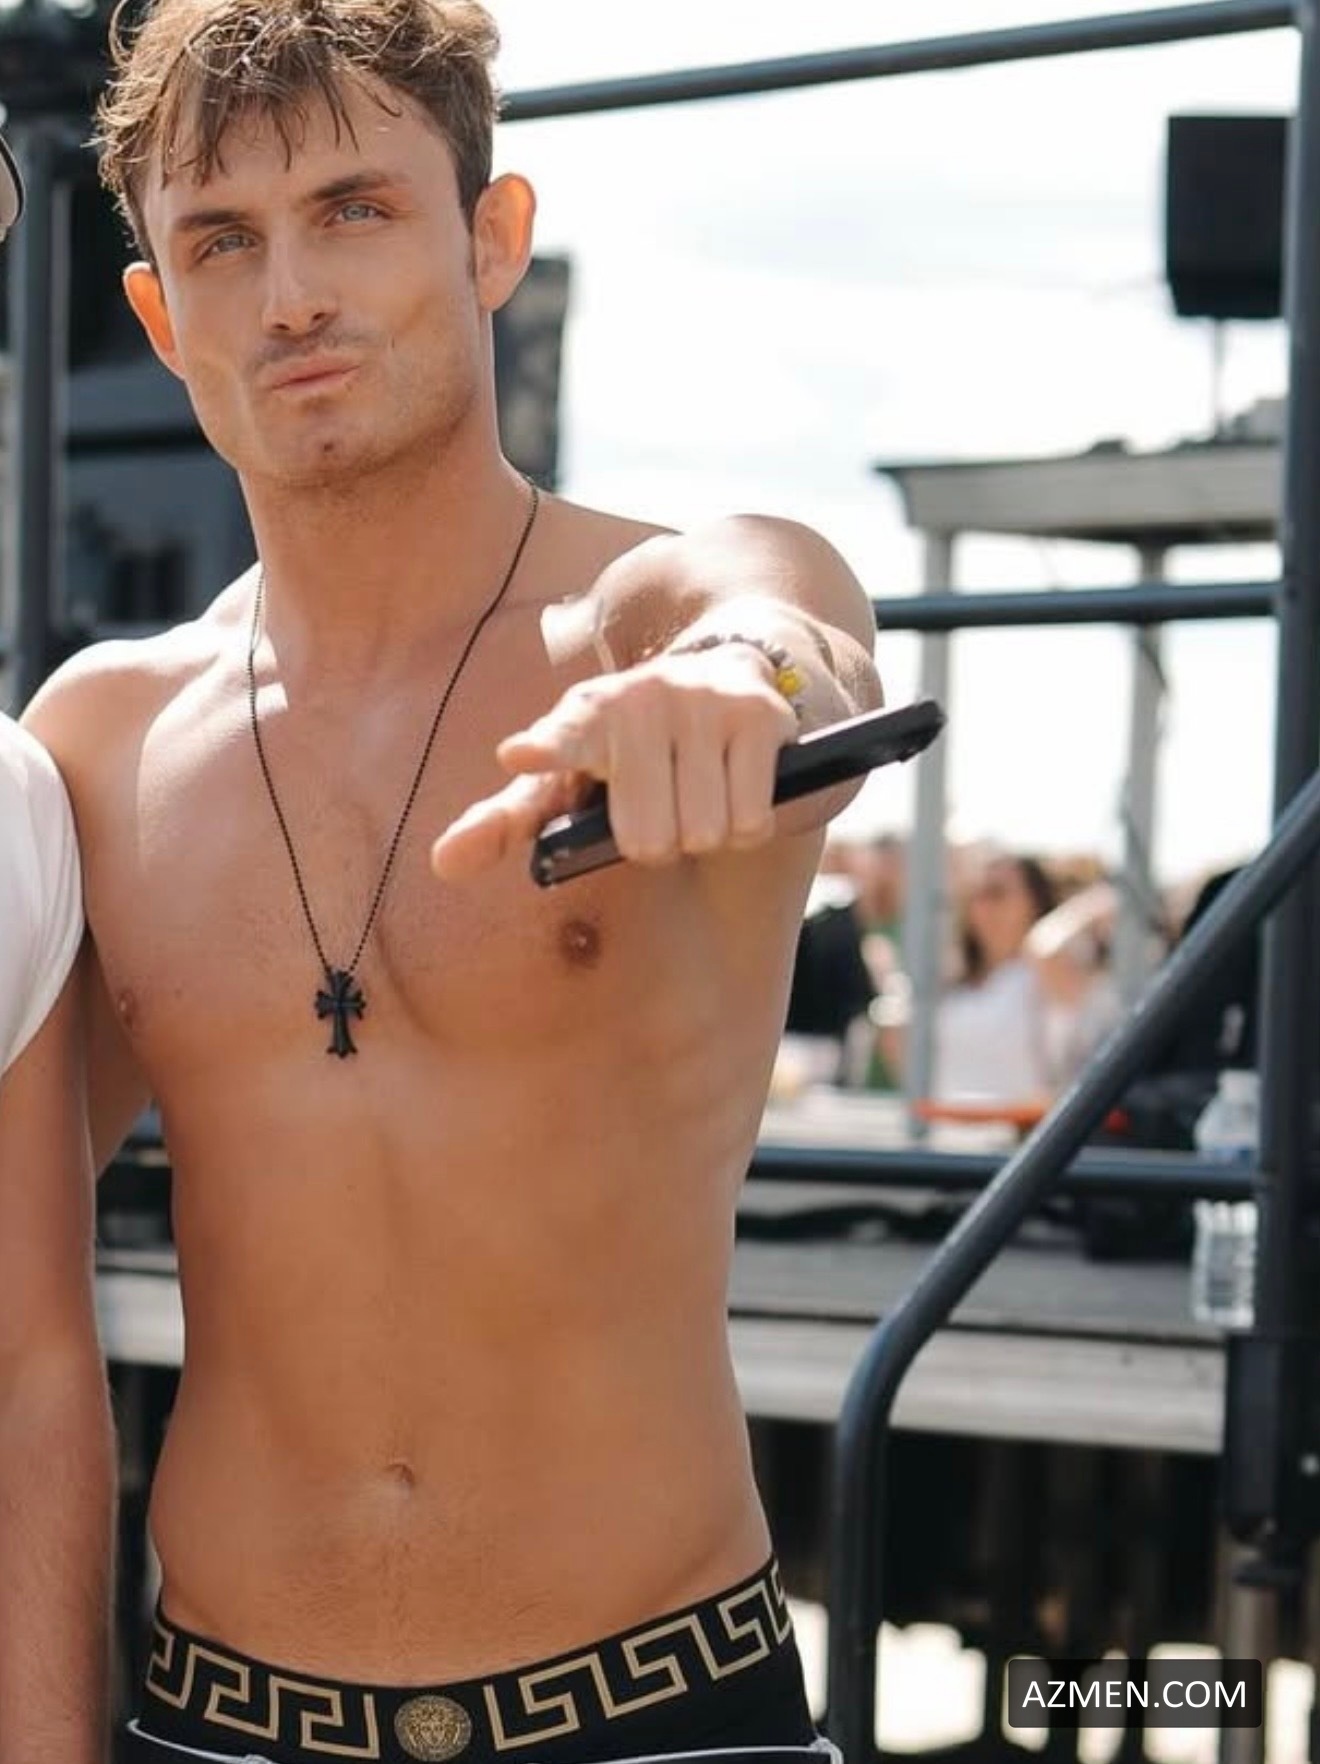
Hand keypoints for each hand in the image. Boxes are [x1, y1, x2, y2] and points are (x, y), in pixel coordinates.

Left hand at [431, 646, 799, 880]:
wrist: (718, 669)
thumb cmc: (624, 749)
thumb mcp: (561, 777)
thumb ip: (504, 822)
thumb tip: (442, 865)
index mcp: (582, 716)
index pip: (561, 738)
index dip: (543, 750)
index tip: (520, 755)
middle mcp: (640, 698)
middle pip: (647, 840)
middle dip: (656, 843)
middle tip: (659, 807)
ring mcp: (701, 703)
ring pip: (703, 834)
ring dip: (703, 834)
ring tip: (696, 794)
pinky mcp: (757, 715)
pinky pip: (749, 821)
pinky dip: (744, 825)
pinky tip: (733, 789)